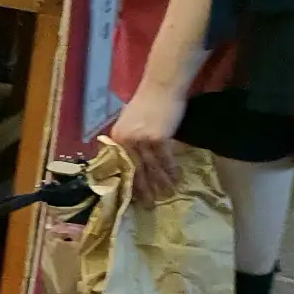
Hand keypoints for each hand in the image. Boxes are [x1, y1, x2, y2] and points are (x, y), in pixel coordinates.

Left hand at [111, 84, 187, 200]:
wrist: (160, 87)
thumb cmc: (147, 103)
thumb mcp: (129, 122)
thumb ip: (128, 140)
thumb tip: (130, 159)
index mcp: (116, 138)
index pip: (121, 166)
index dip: (127, 183)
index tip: (131, 198)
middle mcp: (125, 141)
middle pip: (135, 170)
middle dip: (142, 190)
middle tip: (148, 205)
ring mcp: (141, 140)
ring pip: (151, 167)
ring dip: (159, 183)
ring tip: (166, 195)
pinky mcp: (158, 138)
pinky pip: (165, 159)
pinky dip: (172, 170)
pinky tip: (177, 179)